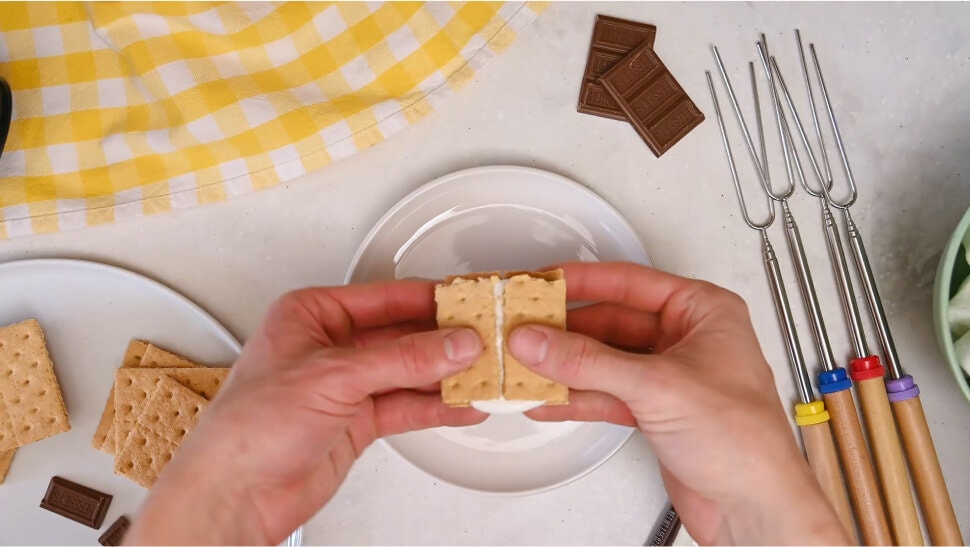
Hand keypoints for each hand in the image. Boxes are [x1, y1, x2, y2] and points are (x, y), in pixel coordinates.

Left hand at [125, 281, 485, 544]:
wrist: (234, 494)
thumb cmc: (247, 428)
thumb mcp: (333, 376)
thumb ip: (401, 359)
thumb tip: (451, 343)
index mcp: (312, 315)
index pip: (385, 298)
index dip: (429, 300)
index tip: (467, 302)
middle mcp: (331, 347)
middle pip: (402, 335)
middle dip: (444, 341)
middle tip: (485, 338)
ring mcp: (346, 386)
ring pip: (409, 373)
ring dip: (446, 375)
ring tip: (484, 372)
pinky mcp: (357, 422)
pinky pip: (407, 407)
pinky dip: (436, 406)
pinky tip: (462, 404)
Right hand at [508, 262, 847, 544]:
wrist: (755, 509)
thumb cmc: (747, 443)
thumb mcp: (657, 387)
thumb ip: (589, 362)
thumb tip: (540, 341)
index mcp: (703, 312)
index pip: (629, 282)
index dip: (582, 281)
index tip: (542, 282)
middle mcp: (686, 340)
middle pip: (610, 323)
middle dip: (565, 332)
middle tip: (524, 331)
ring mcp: (668, 378)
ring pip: (603, 361)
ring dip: (564, 367)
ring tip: (526, 365)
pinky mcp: (654, 412)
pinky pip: (604, 394)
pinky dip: (575, 398)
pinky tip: (547, 398)